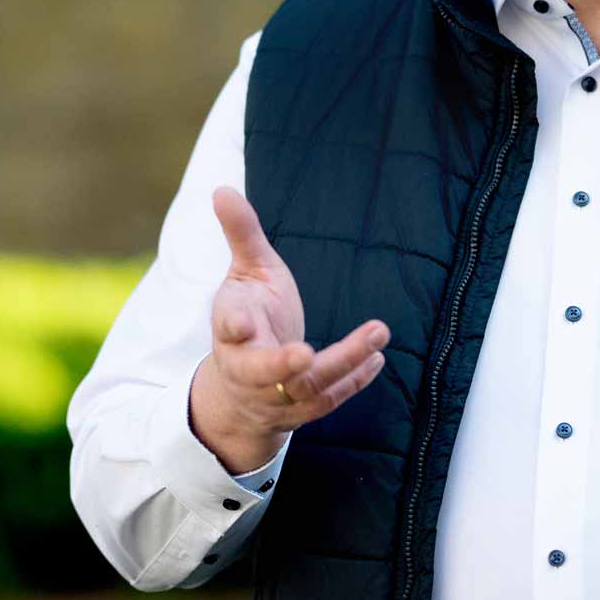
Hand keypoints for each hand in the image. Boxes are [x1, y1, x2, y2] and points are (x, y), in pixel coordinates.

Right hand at [189, 187, 389, 473]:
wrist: (241, 386)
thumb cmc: (249, 315)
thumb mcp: (246, 272)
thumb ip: (241, 234)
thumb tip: (222, 188)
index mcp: (230, 330)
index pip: (227, 327)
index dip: (234, 325)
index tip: (242, 323)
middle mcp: (248, 368)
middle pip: (262, 372)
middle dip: (282, 365)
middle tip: (305, 354)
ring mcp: (274, 395)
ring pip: (307, 387)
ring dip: (344, 362)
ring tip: (378, 333)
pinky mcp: (300, 411)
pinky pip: (328, 401)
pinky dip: (354, 382)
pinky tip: (377, 357)